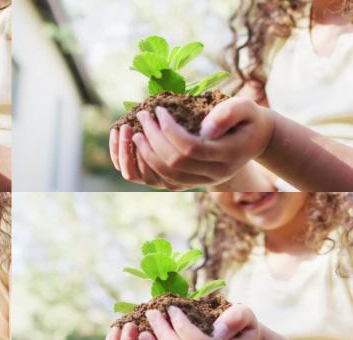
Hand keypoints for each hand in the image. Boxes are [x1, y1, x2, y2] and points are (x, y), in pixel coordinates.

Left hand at [110, 97, 274, 189]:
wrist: (252, 140)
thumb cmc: (246, 119)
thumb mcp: (245, 108)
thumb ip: (229, 114)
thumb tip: (205, 129)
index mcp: (227, 156)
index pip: (191, 148)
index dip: (170, 130)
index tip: (159, 110)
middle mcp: (214, 175)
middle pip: (175, 163)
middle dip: (153, 139)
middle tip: (143, 116)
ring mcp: (201, 182)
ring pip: (165, 176)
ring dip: (145, 155)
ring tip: (135, 133)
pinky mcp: (189, 183)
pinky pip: (162, 181)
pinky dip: (146, 167)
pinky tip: (138, 148)